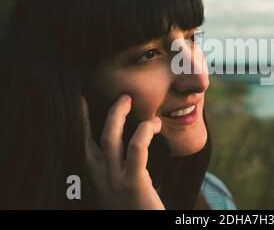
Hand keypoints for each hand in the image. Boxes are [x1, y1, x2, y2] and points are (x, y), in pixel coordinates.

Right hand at [81, 94, 164, 208]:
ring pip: (109, 139)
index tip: (80, 104)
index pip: (85, 148)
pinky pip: (136, 150)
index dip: (81, 125)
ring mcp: (115, 182)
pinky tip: (153, 124)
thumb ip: (122, 171)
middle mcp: (101, 180)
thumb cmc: (138, 209)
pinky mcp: (134, 183)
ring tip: (127, 100)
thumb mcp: (123, 189)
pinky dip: (143, 132)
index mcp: (98, 181)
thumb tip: (130, 147)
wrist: (145, 228)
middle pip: (92, 139)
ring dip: (117, 115)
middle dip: (96, 114)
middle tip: (115, 97)